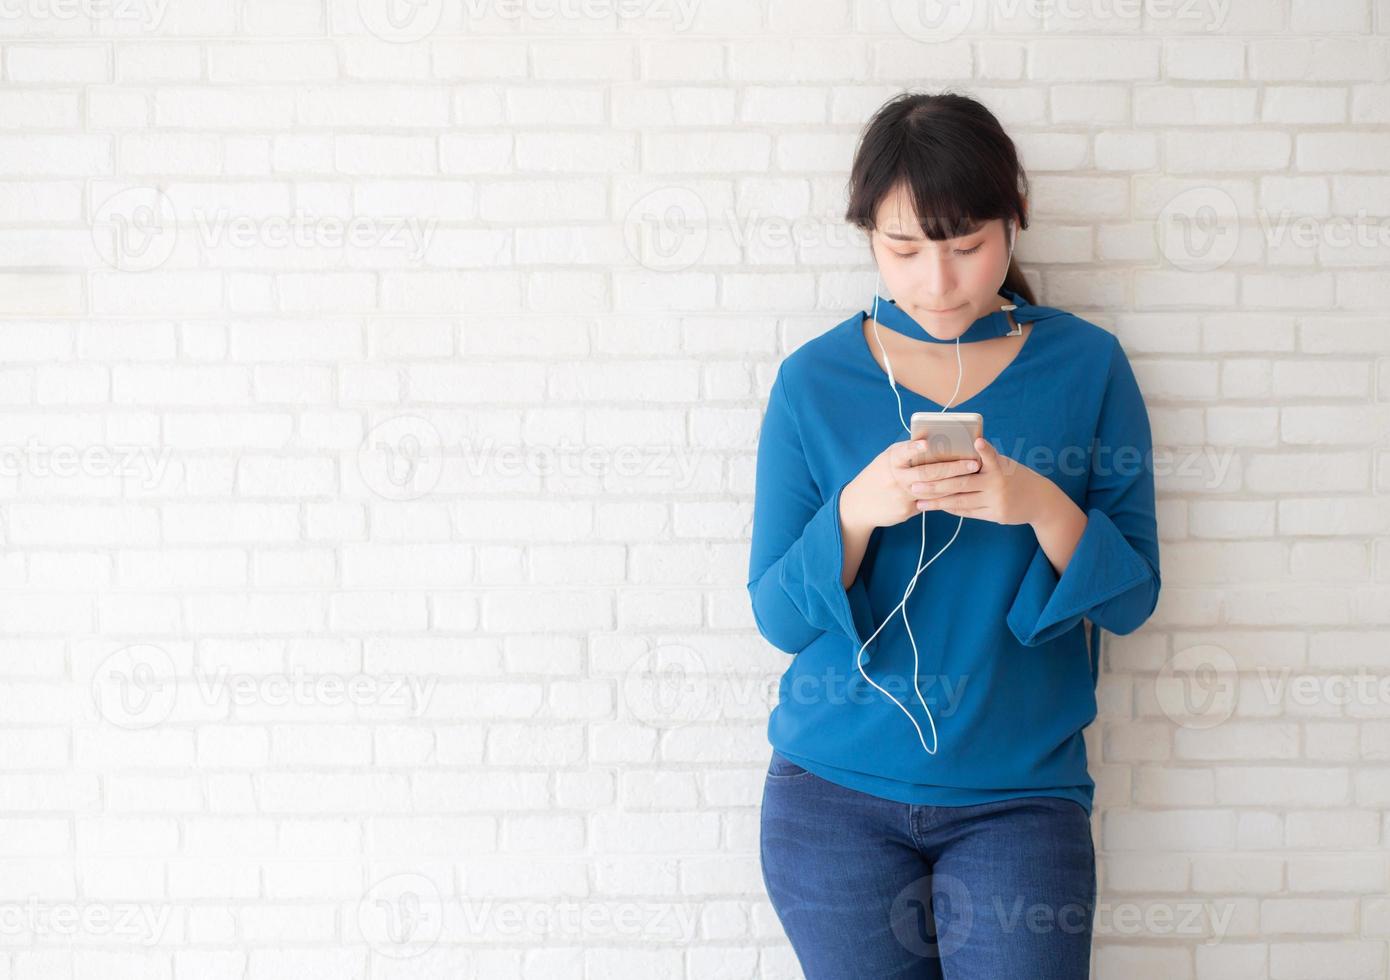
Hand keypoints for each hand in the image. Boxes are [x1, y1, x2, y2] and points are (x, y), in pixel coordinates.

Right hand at [842, 438, 984, 530]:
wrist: (857, 506)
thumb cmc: (878, 477)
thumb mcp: (887, 461)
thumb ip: (906, 453)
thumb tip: (934, 444)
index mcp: (891, 460)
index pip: (903, 452)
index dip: (914, 448)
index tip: (926, 443)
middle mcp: (896, 477)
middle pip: (927, 472)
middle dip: (953, 467)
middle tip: (973, 463)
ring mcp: (901, 495)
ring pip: (933, 489)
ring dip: (955, 482)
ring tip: (972, 475)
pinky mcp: (905, 511)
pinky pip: (929, 503)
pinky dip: (945, 496)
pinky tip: (960, 492)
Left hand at [911, 437, 1052, 525]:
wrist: (1040, 500)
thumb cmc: (1016, 476)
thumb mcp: (1005, 464)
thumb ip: (985, 459)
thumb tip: (963, 447)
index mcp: (999, 467)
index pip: (988, 456)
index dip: (984, 450)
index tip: (977, 442)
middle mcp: (997, 483)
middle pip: (961, 484)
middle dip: (935, 485)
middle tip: (914, 485)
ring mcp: (996, 501)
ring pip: (961, 502)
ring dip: (937, 503)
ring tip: (918, 502)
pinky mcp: (996, 515)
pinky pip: (968, 512)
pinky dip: (951, 508)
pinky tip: (936, 506)